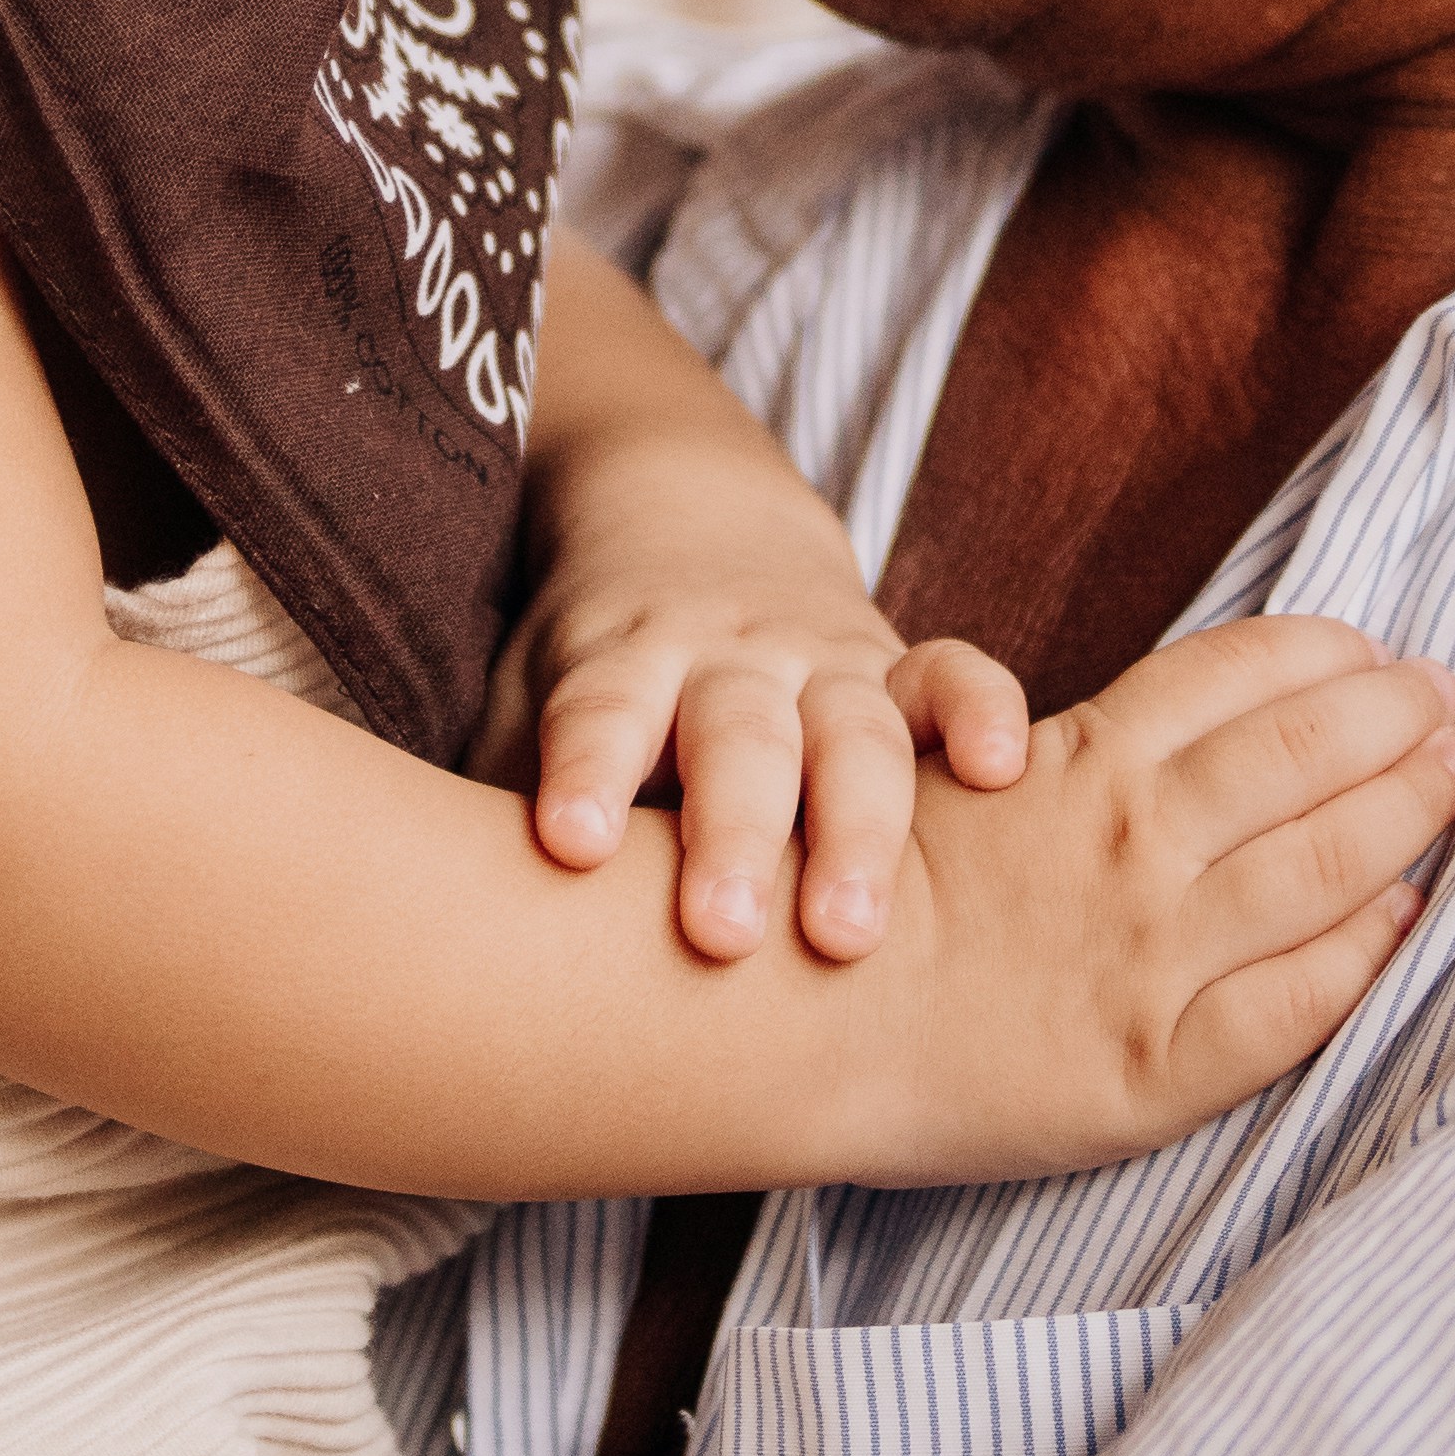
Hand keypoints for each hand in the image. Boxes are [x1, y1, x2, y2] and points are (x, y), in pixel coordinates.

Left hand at [506, 506, 1032, 966]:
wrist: (688, 522)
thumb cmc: (594, 667)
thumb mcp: (523, 704)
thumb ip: (502, 799)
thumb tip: (451, 924)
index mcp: (619, 662)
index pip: (599, 713)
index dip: (589, 770)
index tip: (575, 841)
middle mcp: (724, 659)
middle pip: (733, 738)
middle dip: (733, 834)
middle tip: (721, 932)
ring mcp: (821, 658)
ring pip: (849, 732)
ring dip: (856, 828)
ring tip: (849, 933)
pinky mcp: (896, 666)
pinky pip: (952, 675)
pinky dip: (982, 712)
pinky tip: (1003, 770)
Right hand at [842, 618, 1454, 1185]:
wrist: (786, 1017)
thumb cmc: (869, 890)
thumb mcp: (965, 769)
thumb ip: (1089, 739)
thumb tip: (1208, 708)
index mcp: (1087, 758)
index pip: (1244, 675)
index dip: (1331, 655)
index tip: (1382, 649)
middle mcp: (1135, 845)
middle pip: (1307, 756)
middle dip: (1398, 717)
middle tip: (1453, 701)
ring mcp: (1153, 956)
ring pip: (1326, 866)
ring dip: (1411, 810)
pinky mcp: (1156, 1065)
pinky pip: (1294, 1006)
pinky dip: (1365, 954)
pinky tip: (1408, 919)